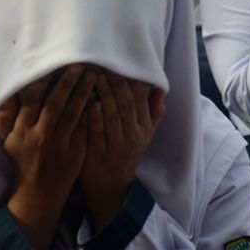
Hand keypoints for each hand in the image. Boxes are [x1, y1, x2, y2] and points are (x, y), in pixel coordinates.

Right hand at [0, 66, 92, 249]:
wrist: (39, 191)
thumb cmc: (23, 159)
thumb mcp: (7, 140)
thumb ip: (5, 117)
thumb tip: (7, 94)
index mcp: (22, 130)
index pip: (33, 99)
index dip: (44, 80)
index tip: (53, 64)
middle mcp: (40, 136)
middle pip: (55, 104)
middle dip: (67, 82)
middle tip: (79, 64)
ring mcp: (60, 144)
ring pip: (74, 113)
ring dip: (84, 92)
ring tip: (93, 75)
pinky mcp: (76, 151)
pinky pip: (85, 127)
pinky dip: (92, 110)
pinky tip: (100, 96)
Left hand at [79, 71, 165, 231]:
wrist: (110, 187)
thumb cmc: (123, 153)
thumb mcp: (144, 135)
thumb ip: (152, 113)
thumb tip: (160, 89)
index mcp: (144, 128)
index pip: (140, 98)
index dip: (131, 79)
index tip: (120, 63)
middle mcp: (134, 136)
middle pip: (127, 103)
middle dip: (116, 82)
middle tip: (104, 63)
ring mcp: (118, 147)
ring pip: (113, 115)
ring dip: (104, 94)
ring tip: (94, 75)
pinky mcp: (100, 156)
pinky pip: (97, 132)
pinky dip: (94, 116)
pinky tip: (88, 101)